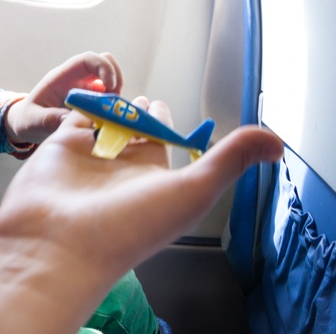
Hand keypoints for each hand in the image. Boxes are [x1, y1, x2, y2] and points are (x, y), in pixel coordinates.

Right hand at [0, 98, 282, 333]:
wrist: (59, 243)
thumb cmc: (129, 227)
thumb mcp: (193, 192)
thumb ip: (230, 160)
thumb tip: (276, 141)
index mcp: (155, 179)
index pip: (167, 144)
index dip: (171, 125)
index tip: (172, 111)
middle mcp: (124, 169)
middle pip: (136, 131)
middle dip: (142, 115)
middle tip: (148, 101)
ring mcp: (90, 156)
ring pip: (107, 122)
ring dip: (115, 107)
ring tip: (122, 95)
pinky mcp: (61, 145)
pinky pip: (76, 117)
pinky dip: (84, 104)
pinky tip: (93, 93)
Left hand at [6, 51, 122, 144]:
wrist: (28, 125)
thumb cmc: (29, 119)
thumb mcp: (35, 120)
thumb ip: (50, 119)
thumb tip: (69, 120)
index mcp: (62, 77)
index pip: (87, 59)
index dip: (103, 67)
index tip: (110, 87)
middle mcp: (77, 79)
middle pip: (105, 62)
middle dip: (116, 77)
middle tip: (116, 100)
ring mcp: (86, 89)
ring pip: (111, 79)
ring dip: (117, 94)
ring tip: (113, 114)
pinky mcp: (92, 102)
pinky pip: (110, 98)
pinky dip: (116, 107)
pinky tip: (111, 120)